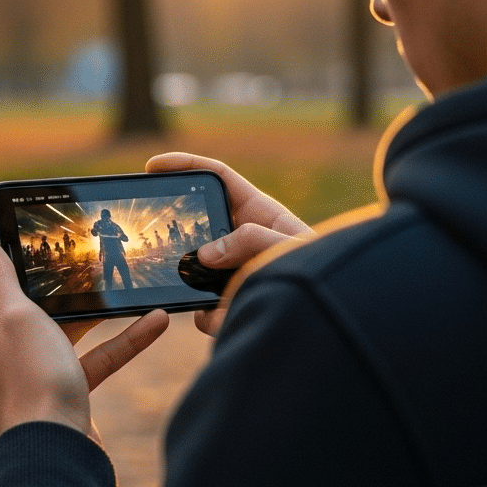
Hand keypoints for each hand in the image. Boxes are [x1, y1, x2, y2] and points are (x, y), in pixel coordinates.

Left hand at [0, 235, 168, 436]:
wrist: (57, 450)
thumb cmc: (32, 378)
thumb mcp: (14, 314)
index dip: (23, 260)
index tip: (53, 240)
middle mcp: (3, 348)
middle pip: (37, 304)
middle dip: (70, 284)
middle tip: (99, 258)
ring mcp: (34, 370)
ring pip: (71, 330)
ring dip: (103, 311)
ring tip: (132, 287)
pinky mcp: (64, 389)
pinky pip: (94, 357)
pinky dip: (123, 340)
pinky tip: (156, 323)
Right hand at [146, 153, 313, 334]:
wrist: (332, 321)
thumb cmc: (321, 276)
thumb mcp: (290, 247)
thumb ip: (252, 240)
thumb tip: (206, 255)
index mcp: (258, 212)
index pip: (216, 177)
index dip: (186, 165)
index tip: (154, 166)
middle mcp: (242, 240)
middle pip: (198, 226)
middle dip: (179, 233)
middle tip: (160, 239)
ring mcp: (233, 272)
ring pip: (195, 272)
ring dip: (194, 283)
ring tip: (213, 292)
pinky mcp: (230, 304)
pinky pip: (205, 310)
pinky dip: (209, 316)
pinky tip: (225, 318)